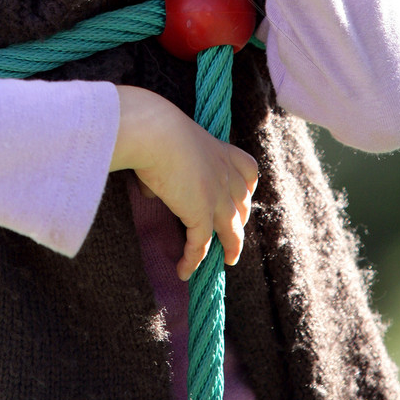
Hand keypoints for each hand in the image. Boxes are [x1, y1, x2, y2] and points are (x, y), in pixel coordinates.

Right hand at [111, 87, 257, 277]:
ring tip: (227, 259)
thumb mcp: (168, 144)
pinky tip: (183, 271)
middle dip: (239, 220)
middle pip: (242, 203)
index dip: (247, 187)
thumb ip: (165, 170)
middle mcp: (224, 174)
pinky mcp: (201, 213)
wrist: (153, 130)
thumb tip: (151, 191)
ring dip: (231, 247)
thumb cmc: (153, 128)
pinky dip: (193, 260)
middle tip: (231, 232)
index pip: (248, 170)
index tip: (243, 196)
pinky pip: (200, 244)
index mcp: (219, 150)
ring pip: (231, 229)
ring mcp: (216, 195)